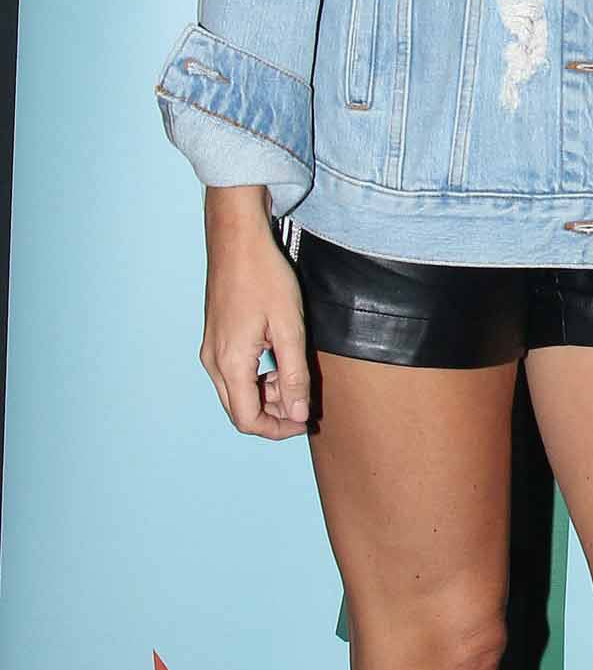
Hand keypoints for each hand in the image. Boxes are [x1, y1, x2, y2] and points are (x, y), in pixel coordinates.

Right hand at [200, 188, 311, 435]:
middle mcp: (213, 362)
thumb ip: (293, 375)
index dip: (278, 429)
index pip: (248, 420)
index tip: (305, 420)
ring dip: (265, 396)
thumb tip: (297, 415)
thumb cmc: (265, 277)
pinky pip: (233, 374)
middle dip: (273, 414)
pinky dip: (255, 378)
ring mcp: (211, 350)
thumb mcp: (289, 328)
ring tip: (293, 376)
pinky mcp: (215, 339)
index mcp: (230, 363)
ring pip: (236, 393)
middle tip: (302, 399)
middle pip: (240, 411)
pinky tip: (277, 361)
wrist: (237, 240)